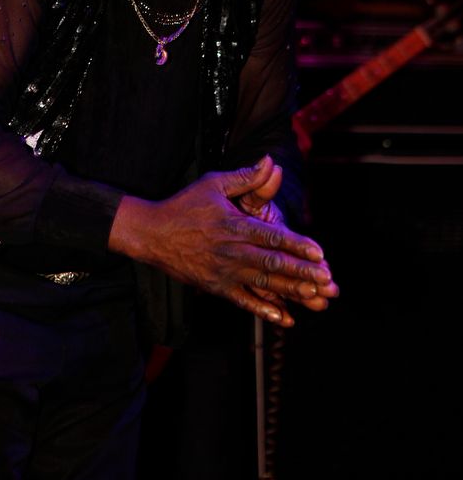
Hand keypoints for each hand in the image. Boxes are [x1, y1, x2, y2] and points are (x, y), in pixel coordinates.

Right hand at [109, 157, 335, 325]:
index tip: (319, 253)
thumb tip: (270, 161)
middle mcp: (232, 251)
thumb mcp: (214, 183)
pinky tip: (285, 317)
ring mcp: (224, 272)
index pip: (272, 237)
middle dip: (303, 274)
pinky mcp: (216, 286)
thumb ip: (245, 177)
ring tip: (316, 299)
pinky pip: (243, 301)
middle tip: (328, 282)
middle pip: (273, 265)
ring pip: (263, 285)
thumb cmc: (185, 205)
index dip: (297, 245)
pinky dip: (264, 310)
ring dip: (292, 293)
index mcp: (234, 225)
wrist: (152, 233)